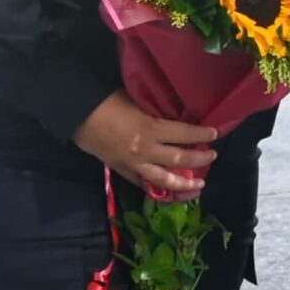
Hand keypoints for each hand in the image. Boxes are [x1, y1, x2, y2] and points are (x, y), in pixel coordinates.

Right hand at [72, 91, 216, 195]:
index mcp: (150, 129)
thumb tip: (171, 116)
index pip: (184, 134)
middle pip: (179, 158)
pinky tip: (163, 189)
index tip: (214, 134)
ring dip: (182, 183)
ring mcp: (131, 162)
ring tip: (198, 185)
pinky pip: (138, 181)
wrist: (74, 112)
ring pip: (162, 178)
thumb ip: (155, 112)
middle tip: (212, 157)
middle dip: (199, 159)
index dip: (201, 134)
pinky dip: (152, 185)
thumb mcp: (137, 101)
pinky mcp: (118, 168)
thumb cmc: (105, 100)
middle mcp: (145, 150)